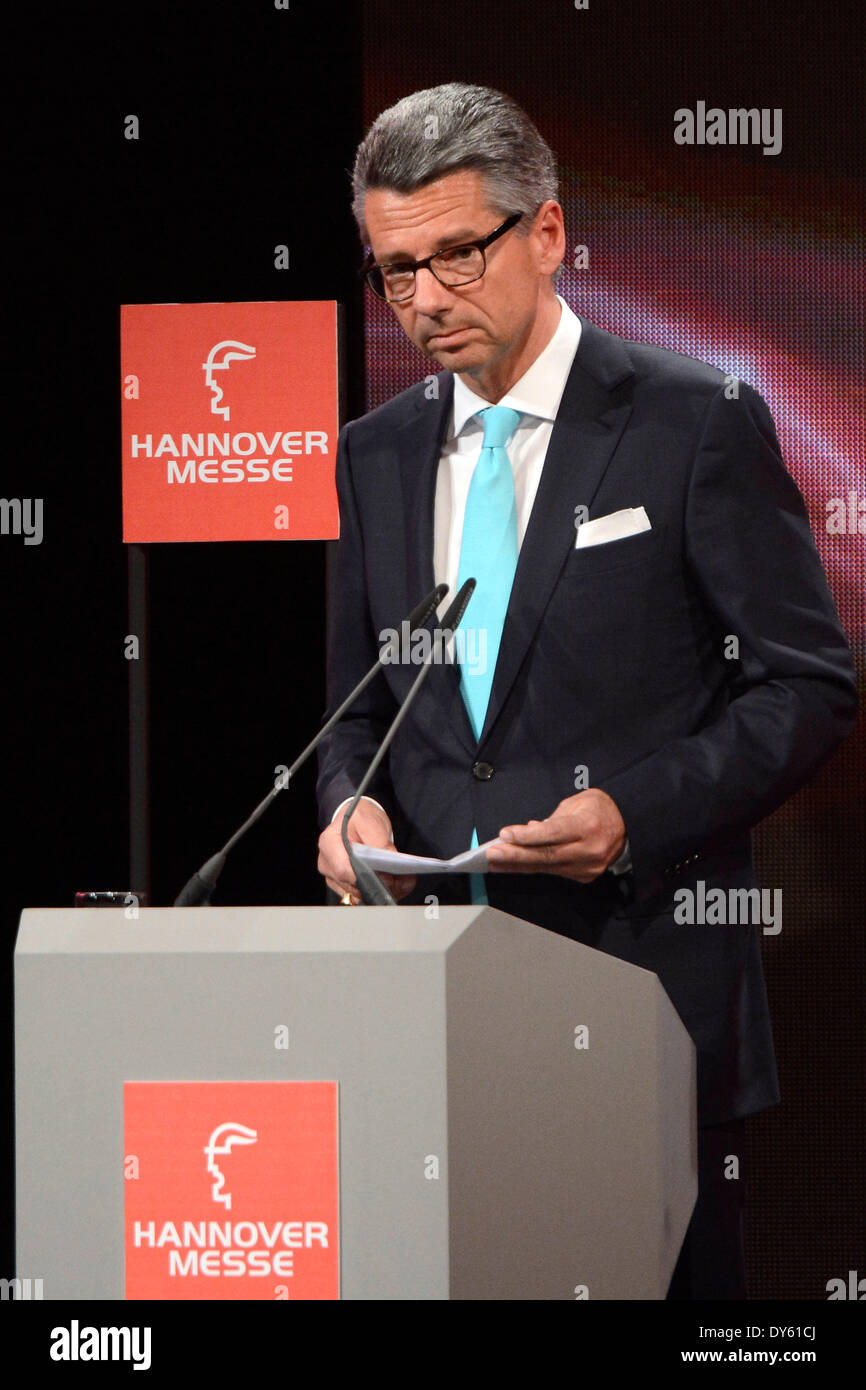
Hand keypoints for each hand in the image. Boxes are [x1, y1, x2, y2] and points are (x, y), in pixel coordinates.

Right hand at [317, 800, 416, 903]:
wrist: (356, 819)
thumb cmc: (360, 818)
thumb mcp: (371, 822)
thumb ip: (380, 842)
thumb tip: (392, 861)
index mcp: (329, 843)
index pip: (342, 869)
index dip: (363, 877)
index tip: (385, 876)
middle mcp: (326, 863)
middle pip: (351, 885)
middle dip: (377, 885)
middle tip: (399, 880)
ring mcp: (332, 876)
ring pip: (357, 894)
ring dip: (380, 890)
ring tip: (400, 881)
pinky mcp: (343, 885)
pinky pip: (360, 895)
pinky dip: (378, 891)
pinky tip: (393, 884)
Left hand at [485, 789, 626, 883]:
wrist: (628, 826)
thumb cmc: (600, 809)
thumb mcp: (577, 802)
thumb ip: (552, 819)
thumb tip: (529, 831)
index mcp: (587, 826)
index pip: (553, 834)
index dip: (527, 836)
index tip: (505, 835)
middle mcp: (589, 850)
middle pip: (546, 855)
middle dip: (515, 856)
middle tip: (492, 854)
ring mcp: (587, 867)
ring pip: (547, 867)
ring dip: (518, 865)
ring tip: (495, 862)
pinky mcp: (584, 876)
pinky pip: (554, 871)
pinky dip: (534, 867)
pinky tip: (515, 865)